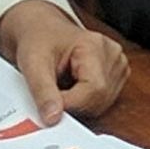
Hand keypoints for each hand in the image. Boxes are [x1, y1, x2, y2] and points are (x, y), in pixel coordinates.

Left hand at [0, 0, 129, 123]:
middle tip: (52, 93)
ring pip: (101, 105)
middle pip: (98, 100)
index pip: (93, 90)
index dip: (70, 104)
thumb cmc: (38, 39)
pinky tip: (71, 88)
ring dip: (78, 104)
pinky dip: (84, 102)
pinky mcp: (115, 75)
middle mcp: (112, 55)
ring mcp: (117, 65)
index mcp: (95, 46)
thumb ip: (42, 91)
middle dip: (72, 105)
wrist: (42, 30)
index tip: (49, 107)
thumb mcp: (32, 62)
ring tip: (61, 86)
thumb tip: (52, 118)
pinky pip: (102, 102)